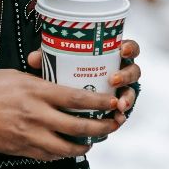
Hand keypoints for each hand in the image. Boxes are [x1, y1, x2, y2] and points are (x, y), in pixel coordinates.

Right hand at [0, 47, 127, 160]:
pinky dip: (61, 154)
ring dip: (84, 146)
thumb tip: (58, 82)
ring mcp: (28, 135)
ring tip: (92, 142)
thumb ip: (40, 81)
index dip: (100, 102)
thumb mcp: (16, 75)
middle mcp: (36, 115)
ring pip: (66, 148)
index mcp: (37, 92)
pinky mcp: (19, 149)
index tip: (113, 103)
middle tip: (113, 125)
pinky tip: (67, 150)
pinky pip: (47, 156)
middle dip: (101, 128)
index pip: (77, 98)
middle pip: (78, 126)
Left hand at [28, 40, 143, 115]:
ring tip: (119, 106)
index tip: (121, 50)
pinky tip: (117, 120)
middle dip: (127, 76)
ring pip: (130, 92)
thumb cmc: (67, 72)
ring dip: (127, 98)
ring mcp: (121, 90)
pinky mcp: (117, 107)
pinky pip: (123, 111)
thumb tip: (34, 58)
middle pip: (133, 71)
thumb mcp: (59, 63)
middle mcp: (120, 71)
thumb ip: (49, 58)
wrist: (64, 95)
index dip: (129, 48)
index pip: (128, 47)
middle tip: (114, 80)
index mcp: (112, 56)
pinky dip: (121, 115)